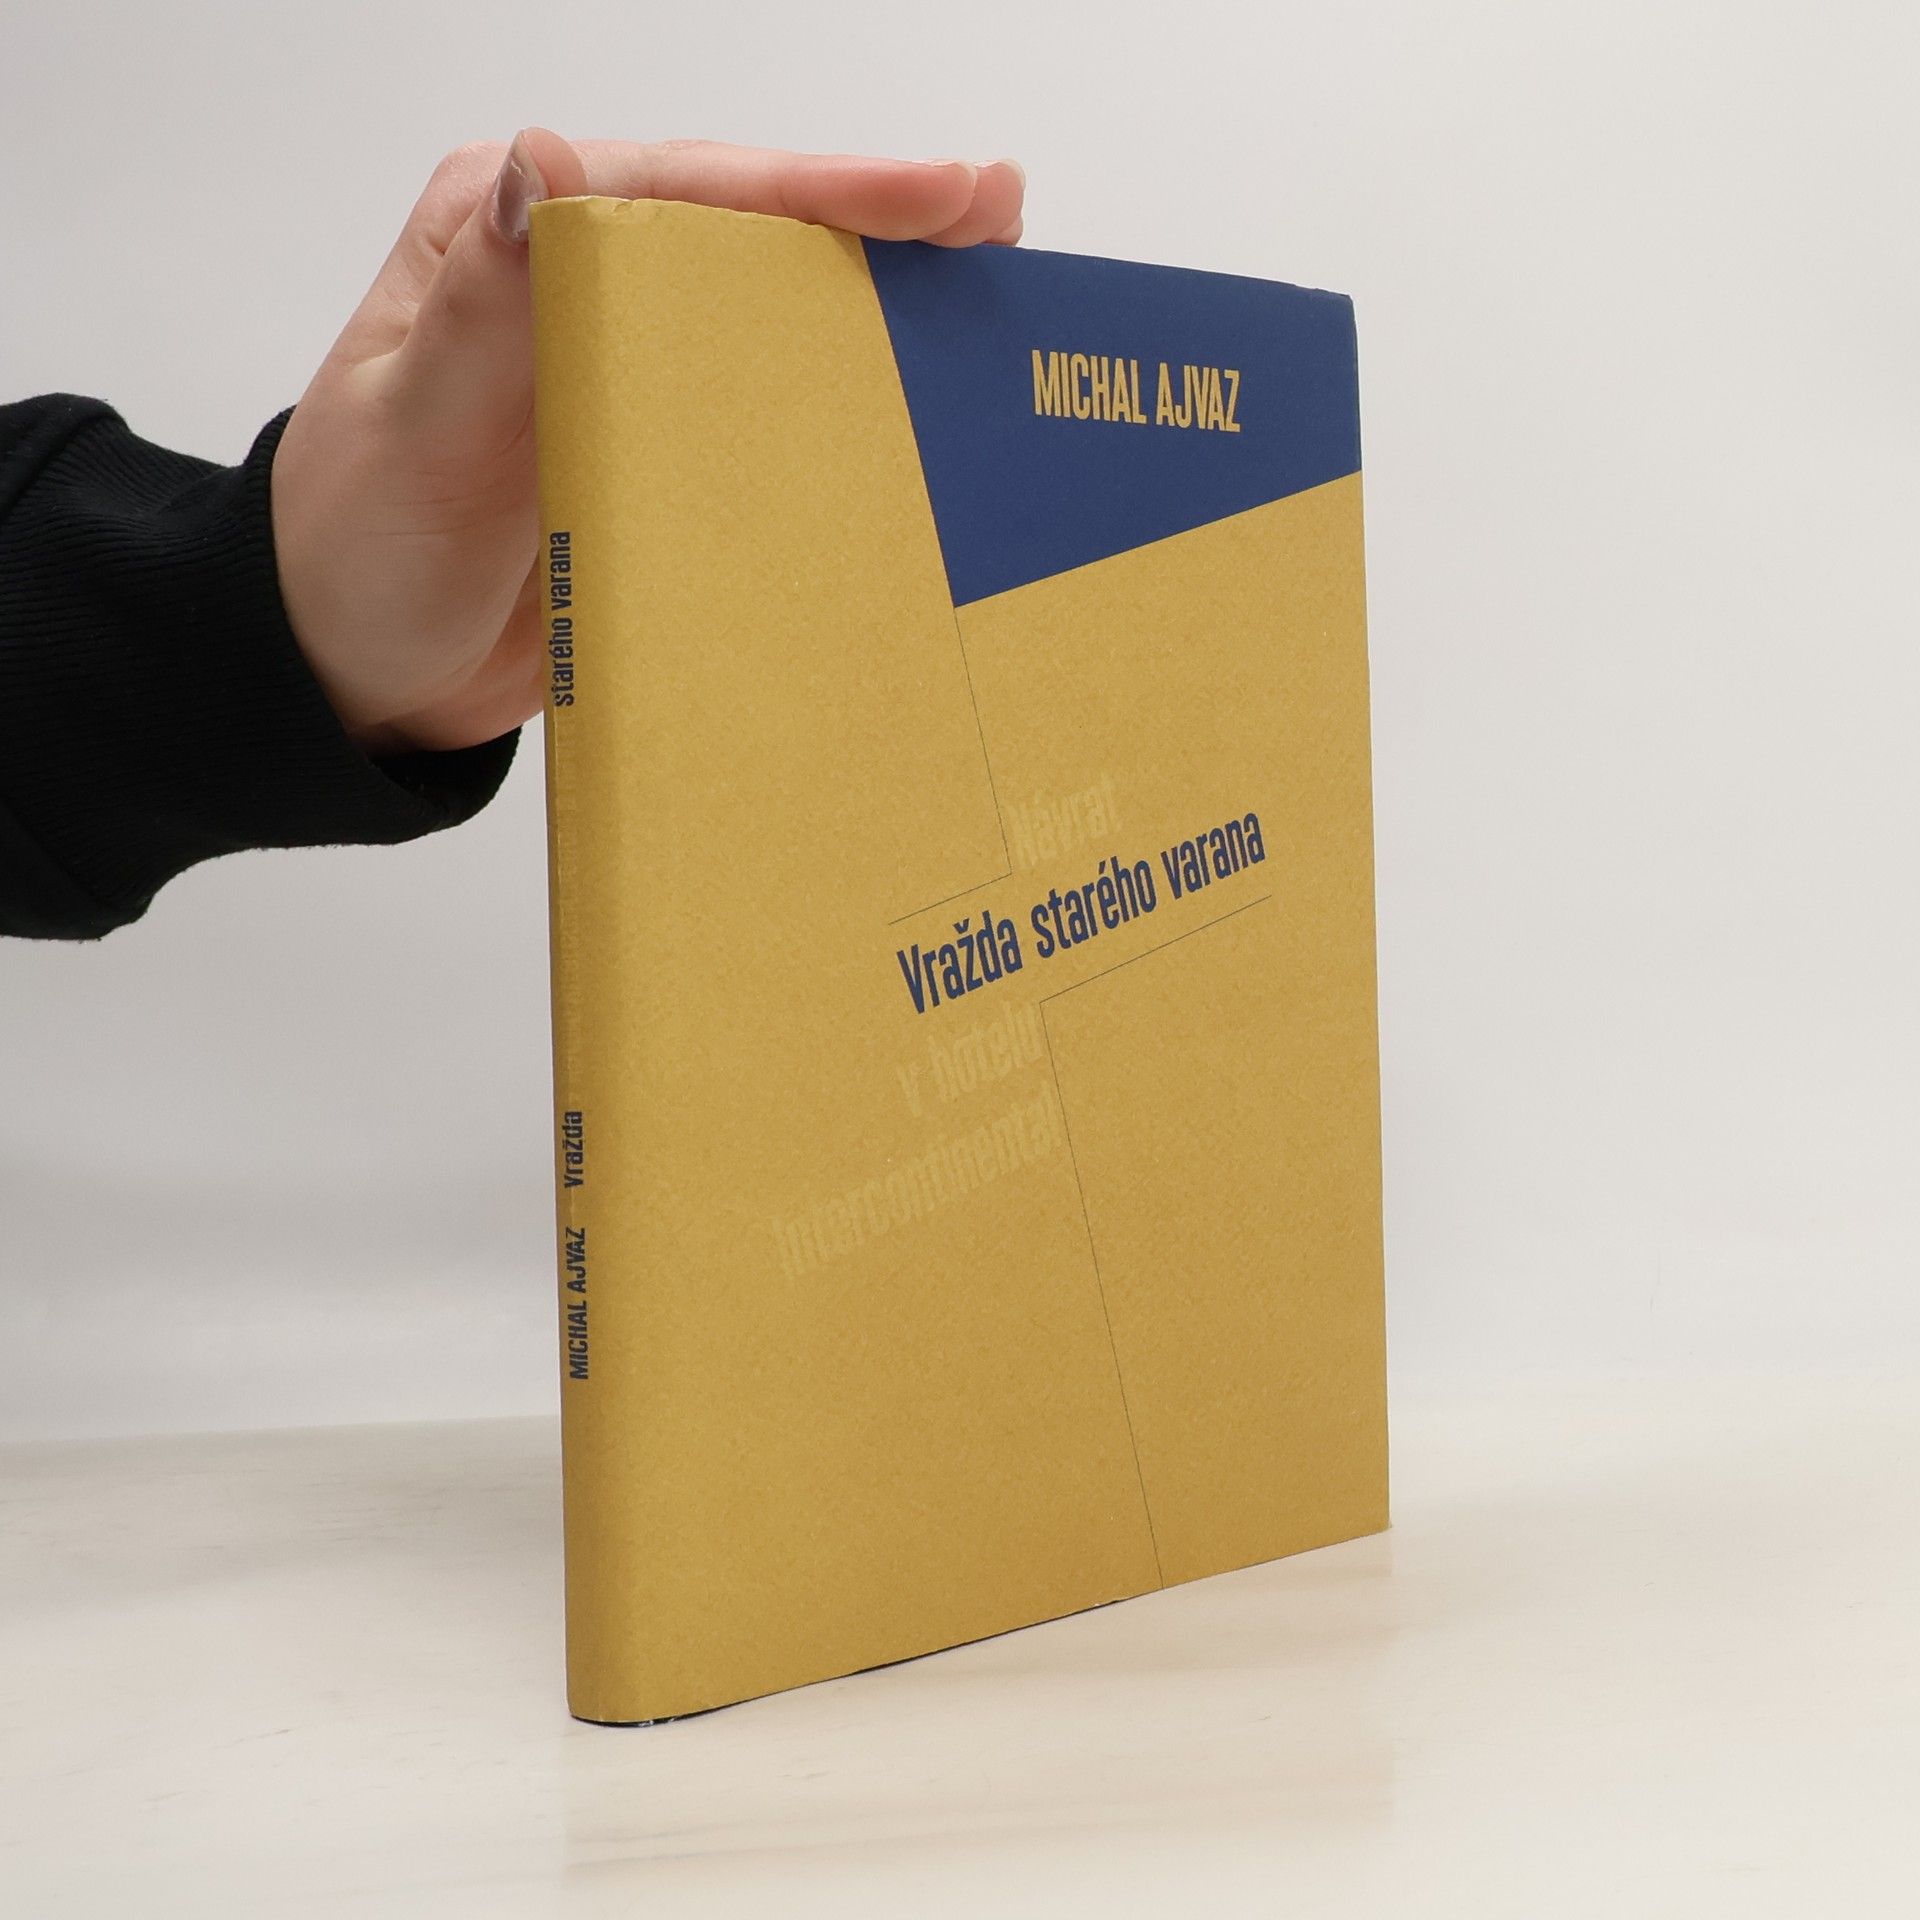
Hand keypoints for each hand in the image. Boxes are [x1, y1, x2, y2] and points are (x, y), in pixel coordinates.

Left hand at [271, 132, 1025, 754]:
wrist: (354, 670)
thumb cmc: (355, 550)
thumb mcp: (413, 433)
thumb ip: (481, 313)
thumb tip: (541, 166)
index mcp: (506, 234)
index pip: (686, 191)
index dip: (823, 190)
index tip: (942, 199)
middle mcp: (575, 282)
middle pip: (750, 236)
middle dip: (879, 227)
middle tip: (1002, 226)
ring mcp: (621, 367)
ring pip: (768, 316)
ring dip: (877, 311)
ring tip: (992, 303)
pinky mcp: (651, 448)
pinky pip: (757, 410)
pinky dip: (838, 407)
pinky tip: (912, 413)